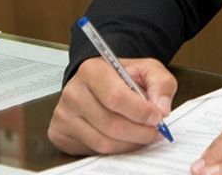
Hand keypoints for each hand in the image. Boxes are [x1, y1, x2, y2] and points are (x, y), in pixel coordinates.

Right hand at [47, 56, 176, 154]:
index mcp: (91, 70)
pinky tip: (124, 139)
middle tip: (155, 132)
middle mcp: (73, 92)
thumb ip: (160, 83)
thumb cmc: (121, 76)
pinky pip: (93, 150)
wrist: (98, 81)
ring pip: (103, 142)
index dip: (140, 111)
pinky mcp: (60, 133)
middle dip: (139, 132)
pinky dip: (115, 149)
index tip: (157, 117)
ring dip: (129, 144)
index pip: (116, 97)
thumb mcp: (146, 69)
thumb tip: (161, 108)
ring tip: (142, 135)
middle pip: (111, 124)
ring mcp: (64, 114)